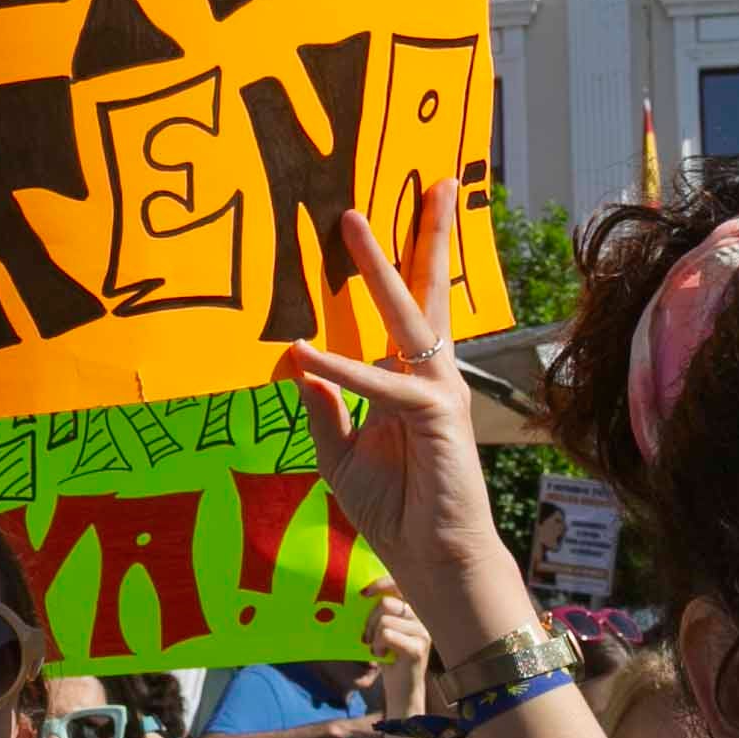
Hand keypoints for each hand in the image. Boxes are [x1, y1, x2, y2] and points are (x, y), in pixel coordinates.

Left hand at [281, 183, 530, 648]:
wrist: (433, 560)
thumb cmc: (395, 511)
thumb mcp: (340, 455)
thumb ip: (324, 410)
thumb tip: (300, 364)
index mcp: (408, 381)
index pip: (401, 313)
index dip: (392, 266)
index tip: (377, 220)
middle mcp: (429, 376)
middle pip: (425, 292)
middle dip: (420, 234)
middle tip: (425, 177)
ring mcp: (438, 391)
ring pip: (409, 315)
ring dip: (382, 267)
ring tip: (355, 219)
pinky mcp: (436, 417)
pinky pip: (380, 384)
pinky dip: (342, 370)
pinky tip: (307, 352)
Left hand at [365, 584, 434, 718]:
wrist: (402, 690)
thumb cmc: (389, 658)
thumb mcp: (383, 631)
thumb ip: (379, 612)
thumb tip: (361, 596)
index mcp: (413, 611)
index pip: (399, 585)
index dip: (381, 584)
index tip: (364, 593)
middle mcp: (421, 618)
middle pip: (386, 603)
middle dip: (369, 620)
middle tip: (367, 637)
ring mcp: (422, 633)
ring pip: (385, 620)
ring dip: (373, 636)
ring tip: (376, 648)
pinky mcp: (418, 648)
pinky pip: (387, 635)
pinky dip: (377, 646)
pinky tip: (380, 655)